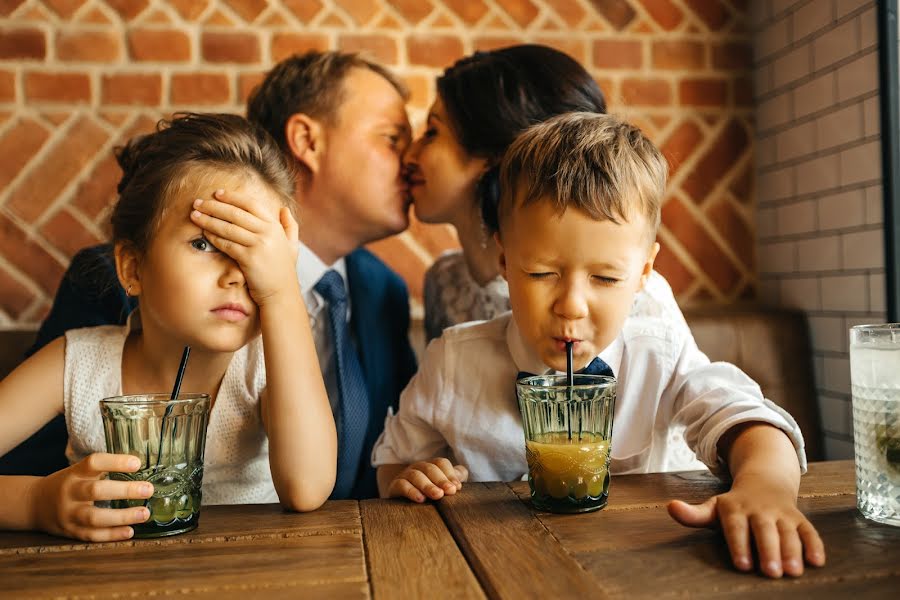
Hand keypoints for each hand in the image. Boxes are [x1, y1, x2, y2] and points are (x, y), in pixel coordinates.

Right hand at [30, 453, 153, 541]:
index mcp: (74, 473)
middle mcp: (70, 492)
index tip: (137, 463)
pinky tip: (129, 531)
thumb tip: (142, 467)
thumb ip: (104, 470)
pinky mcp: (70, 531)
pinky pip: (92, 535)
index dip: (115, 462)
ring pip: (94, 517)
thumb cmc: (67, 484)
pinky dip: (111, 535)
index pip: (94, 463)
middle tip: (148, 489)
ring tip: (144, 513)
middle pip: (96, 491)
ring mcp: (69, 514)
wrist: (34, 504)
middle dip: (124, 491)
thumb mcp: (79, 471)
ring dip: (122, 517)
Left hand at [190, 188, 298, 306]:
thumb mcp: (292, 245)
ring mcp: (259, 245)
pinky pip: (227, 244)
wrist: (282, 294)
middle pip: (236, 213)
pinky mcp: (249, 259)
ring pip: (228, 227)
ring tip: (194, 215)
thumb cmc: (283, 270)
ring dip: (209, 220)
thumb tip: (284, 208)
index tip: (217, 193)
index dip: (232, 197)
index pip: (251, 204)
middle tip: (198, 202)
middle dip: (214, 206)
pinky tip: (204, 233)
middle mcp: (268, 232)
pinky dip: (214, 237)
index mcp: (275, 226)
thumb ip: (290, 226)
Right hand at [387, 458, 468, 502]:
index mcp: (431, 466)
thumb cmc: (429, 495)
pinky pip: (402, 485)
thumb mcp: (443, 487)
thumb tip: (460, 479)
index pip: (441, 463)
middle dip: (441, 480)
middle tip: (450, 491)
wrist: (403, 505)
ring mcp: (405, 475)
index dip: (450, 474)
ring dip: (428, 485)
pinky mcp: (395, 486)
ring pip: (416, 475)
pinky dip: (411, 491)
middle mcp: (418, 467)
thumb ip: (455, 479)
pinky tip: (420, 499)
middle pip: (430, 468)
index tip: (457, 488)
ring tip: (438, 495)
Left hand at [667, 474, 824, 577]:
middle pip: (764, 530)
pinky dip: (814, 545)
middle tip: (771, 572)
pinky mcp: (799, 519)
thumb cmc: (734, 506)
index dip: (739, 544)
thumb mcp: (713, 507)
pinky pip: (809, 531)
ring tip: (793, 571)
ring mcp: (781, 514)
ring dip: (792, 551)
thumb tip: (670, 507)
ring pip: (788, 532)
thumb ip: (693, 514)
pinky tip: (817, 562)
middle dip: (768, 550)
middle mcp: (759, 510)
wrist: (764, 483)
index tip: (742, 565)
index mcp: (735, 508)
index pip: (736, 527)